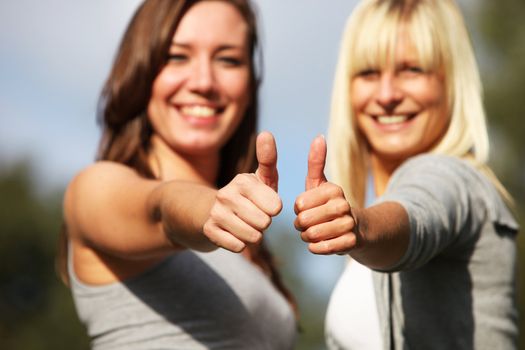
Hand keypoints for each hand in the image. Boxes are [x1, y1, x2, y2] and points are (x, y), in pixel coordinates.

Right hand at [203, 131, 281, 251]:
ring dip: (252, 236)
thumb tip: (266, 133)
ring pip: (252, 237)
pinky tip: (232, 234)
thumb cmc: (247, 196)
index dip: (273, 210)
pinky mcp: (209, 231)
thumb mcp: (261, 178)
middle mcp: (227, 194)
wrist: (210, 212)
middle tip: (253, 216)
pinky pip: (238, 247)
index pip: (275, 207)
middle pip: (264, 223)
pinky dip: (240, 244)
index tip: (264, 203)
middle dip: (263, 224)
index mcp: (243, 180)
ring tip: (244, 224)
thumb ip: (268, 159)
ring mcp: (216, 213)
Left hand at [294, 135, 357, 254]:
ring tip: (311, 233)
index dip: (297, 209)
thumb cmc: (328, 203)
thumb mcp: (320, 182)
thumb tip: (319, 136)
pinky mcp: (352, 242)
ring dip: (308, 236)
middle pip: (305, 220)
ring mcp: (349, 224)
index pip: (299, 203)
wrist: (356, 227)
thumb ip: (316, 161)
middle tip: (305, 224)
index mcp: (333, 189)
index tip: (304, 208)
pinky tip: (318, 243)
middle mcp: (343, 205)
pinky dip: (317, 247)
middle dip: (301, 224)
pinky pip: (325, 247)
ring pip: (314, 234)